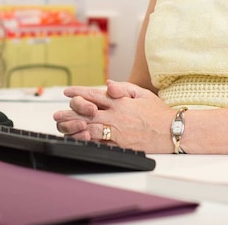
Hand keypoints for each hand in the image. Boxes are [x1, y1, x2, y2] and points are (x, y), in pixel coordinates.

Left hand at [52, 80, 175, 152]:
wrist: (171, 131)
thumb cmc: (157, 112)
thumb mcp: (141, 93)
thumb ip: (123, 88)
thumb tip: (107, 83)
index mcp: (120, 102)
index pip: (94, 95)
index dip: (79, 93)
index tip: (67, 92)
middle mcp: (116, 115)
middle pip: (87, 112)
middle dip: (70, 112)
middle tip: (56, 115)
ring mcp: (117, 131)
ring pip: (90, 128)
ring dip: (74, 127)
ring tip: (61, 127)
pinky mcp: (120, 144)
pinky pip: (100, 142)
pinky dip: (87, 140)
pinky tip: (78, 139)